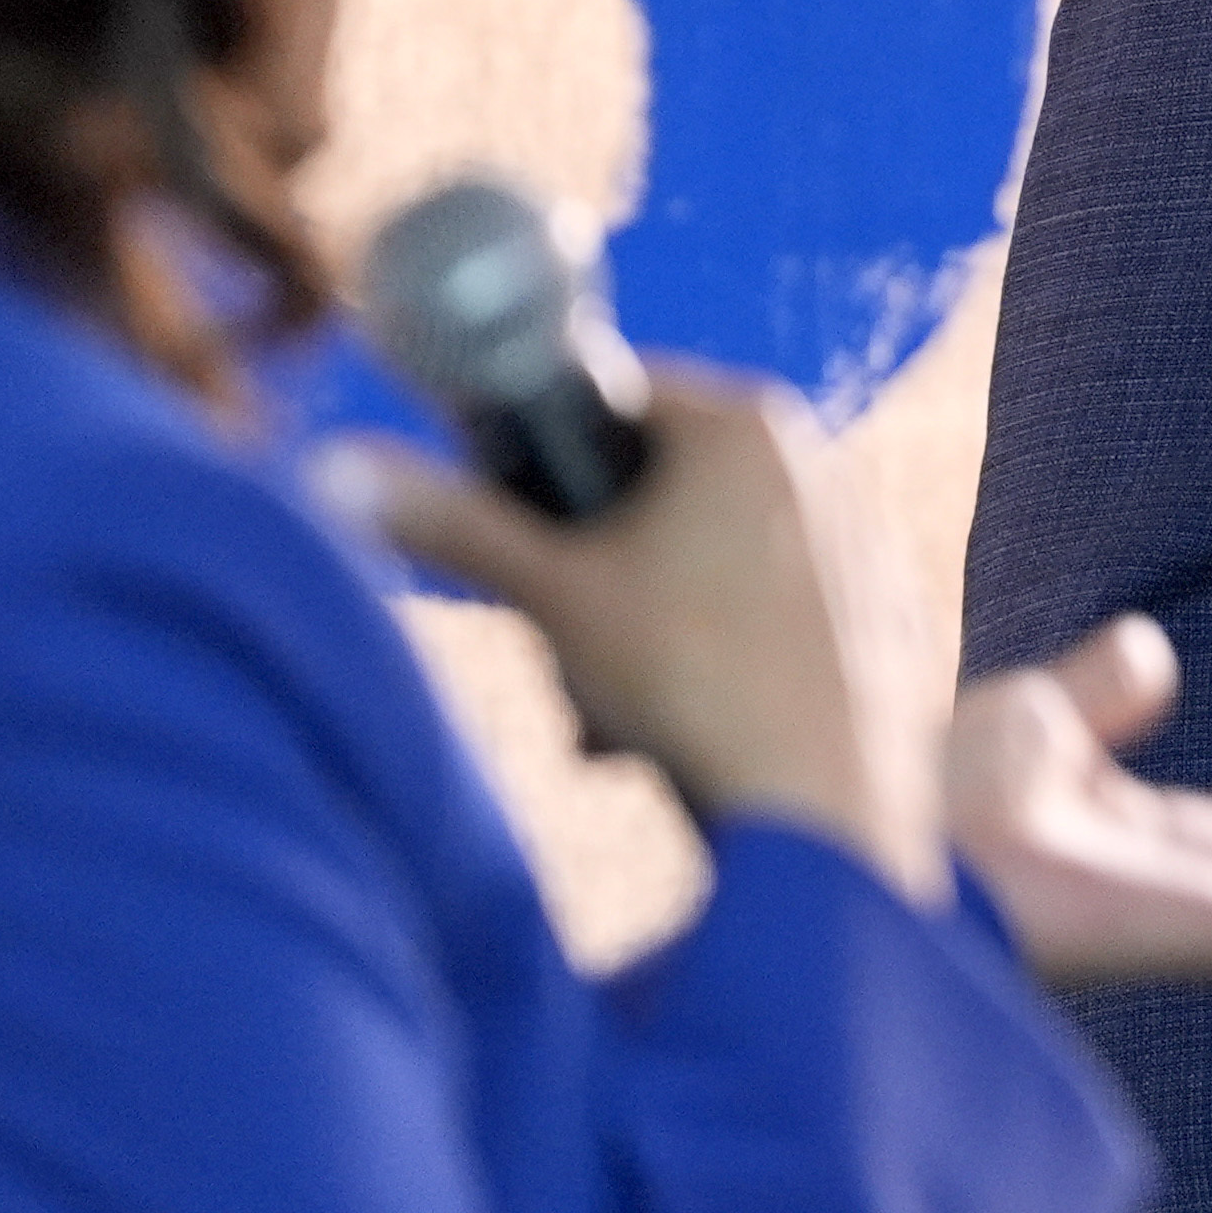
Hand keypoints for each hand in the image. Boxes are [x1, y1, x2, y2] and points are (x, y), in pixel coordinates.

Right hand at [324, 367, 949, 904]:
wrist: (828, 813)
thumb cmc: (691, 683)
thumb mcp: (552, 597)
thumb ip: (450, 524)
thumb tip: (332, 465)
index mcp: (747, 422)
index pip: (611, 399)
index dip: (542, 462)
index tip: (514, 534)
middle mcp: (821, 462)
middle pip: (657, 495)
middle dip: (593, 579)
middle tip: (566, 654)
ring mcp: (860, 544)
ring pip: (705, 569)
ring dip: (640, 639)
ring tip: (619, 721)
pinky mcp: (879, 623)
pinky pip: (766, 623)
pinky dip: (715, 669)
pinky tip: (691, 741)